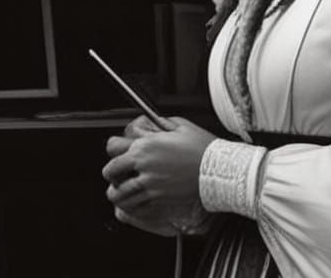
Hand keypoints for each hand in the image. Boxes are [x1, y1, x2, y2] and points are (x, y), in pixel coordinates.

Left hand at [102, 116, 217, 228]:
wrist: (218, 169)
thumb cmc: (203, 148)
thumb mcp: (180, 125)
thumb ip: (160, 124)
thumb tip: (152, 123)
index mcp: (146, 146)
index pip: (113, 152)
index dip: (112, 155)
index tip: (116, 158)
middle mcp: (145, 167)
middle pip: (112, 175)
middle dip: (112, 177)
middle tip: (117, 177)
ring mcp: (151, 186)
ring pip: (121, 196)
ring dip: (118, 194)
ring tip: (121, 193)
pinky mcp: (160, 200)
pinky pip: (137, 207)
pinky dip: (132, 207)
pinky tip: (135, 203)